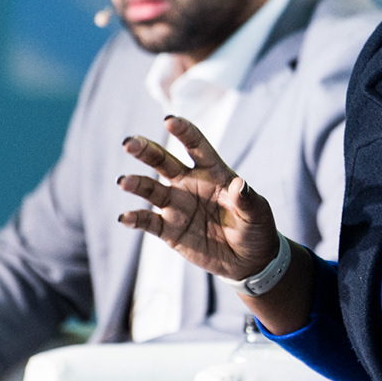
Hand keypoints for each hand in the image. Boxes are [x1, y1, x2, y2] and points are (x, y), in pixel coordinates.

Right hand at [119, 116, 281, 281]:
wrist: (248, 260)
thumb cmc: (256, 228)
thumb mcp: (257, 213)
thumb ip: (247, 199)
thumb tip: (240, 184)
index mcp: (212, 172)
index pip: (196, 146)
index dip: (183, 132)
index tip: (169, 120)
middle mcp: (189, 184)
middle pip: (164, 161)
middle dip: (146, 150)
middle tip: (129, 143)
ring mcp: (177, 205)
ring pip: (151, 189)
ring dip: (137, 184)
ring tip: (124, 182)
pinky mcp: (169, 229)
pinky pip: (148, 222)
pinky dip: (135, 219)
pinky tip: (125, 218)